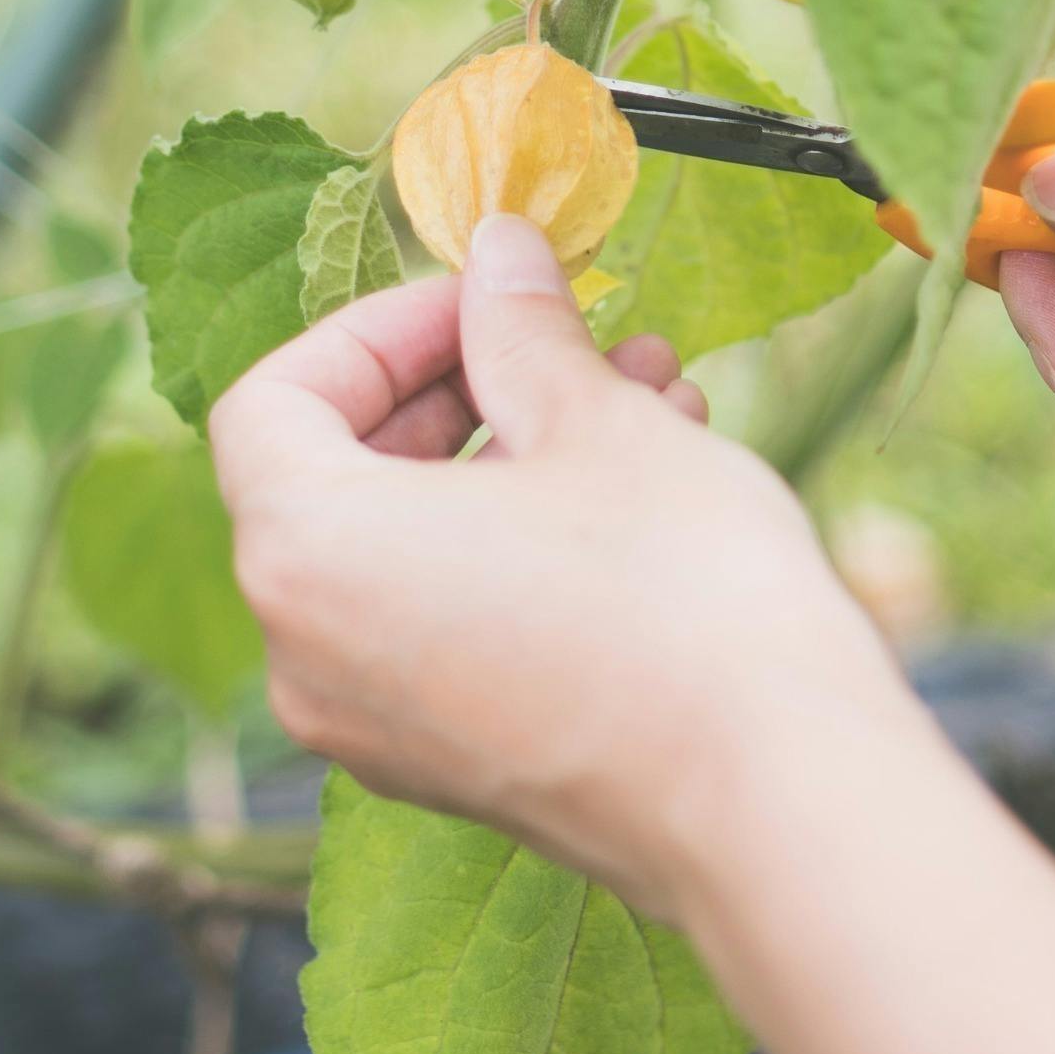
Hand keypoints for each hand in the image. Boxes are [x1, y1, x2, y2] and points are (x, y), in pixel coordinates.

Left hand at [209, 214, 927, 916]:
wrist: (778, 802)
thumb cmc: (677, 601)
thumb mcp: (596, 421)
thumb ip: (523, 328)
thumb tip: (497, 251)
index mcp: (307, 554)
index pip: (276, 400)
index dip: (378, 329)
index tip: (483, 301)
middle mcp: (309, 655)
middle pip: (340, 473)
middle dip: (465, 384)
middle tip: (567, 334)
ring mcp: (376, 726)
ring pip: (414, 545)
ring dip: (515, 455)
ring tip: (648, 393)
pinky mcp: (454, 765)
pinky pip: (450, 618)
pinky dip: (520, 542)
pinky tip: (648, 484)